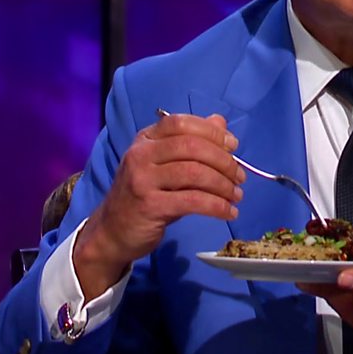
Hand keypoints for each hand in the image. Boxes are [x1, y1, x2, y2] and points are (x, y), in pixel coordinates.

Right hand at [74, 113, 244, 298]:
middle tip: (240, 177)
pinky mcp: (149, 206)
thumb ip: (191, 142)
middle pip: (192, 146)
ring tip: (237, 195)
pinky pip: (193, 201)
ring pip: (195, 173)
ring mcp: (142, 179)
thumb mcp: (165, 164)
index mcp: (146, 139)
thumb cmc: (145, 194)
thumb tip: (221, 122)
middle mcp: (141, 154)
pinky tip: (229, 212)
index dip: (212, 131)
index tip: (233, 146)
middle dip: (224, 161)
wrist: (112, 231)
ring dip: (224, 185)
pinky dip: (217, 206)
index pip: (181, 123)